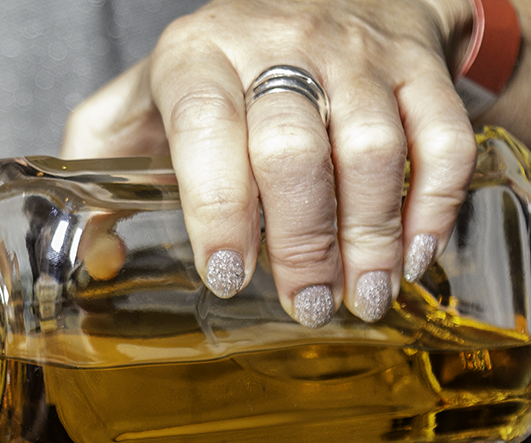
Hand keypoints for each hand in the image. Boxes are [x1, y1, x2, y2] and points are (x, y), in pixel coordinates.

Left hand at [62, 0, 506, 326]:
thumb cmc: (216, 78)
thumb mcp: (138, 108)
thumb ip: (97, 171)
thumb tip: (99, 257)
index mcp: (196, 58)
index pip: (205, 130)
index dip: (218, 210)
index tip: (227, 277)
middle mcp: (276, 43)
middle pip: (292, 149)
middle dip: (300, 242)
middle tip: (302, 305)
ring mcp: (353, 51)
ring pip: (371, 148)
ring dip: (369, 237)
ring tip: (359, 297)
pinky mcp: (415, 64)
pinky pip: (440, 135)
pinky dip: (432, 203)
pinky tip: (412, 254)